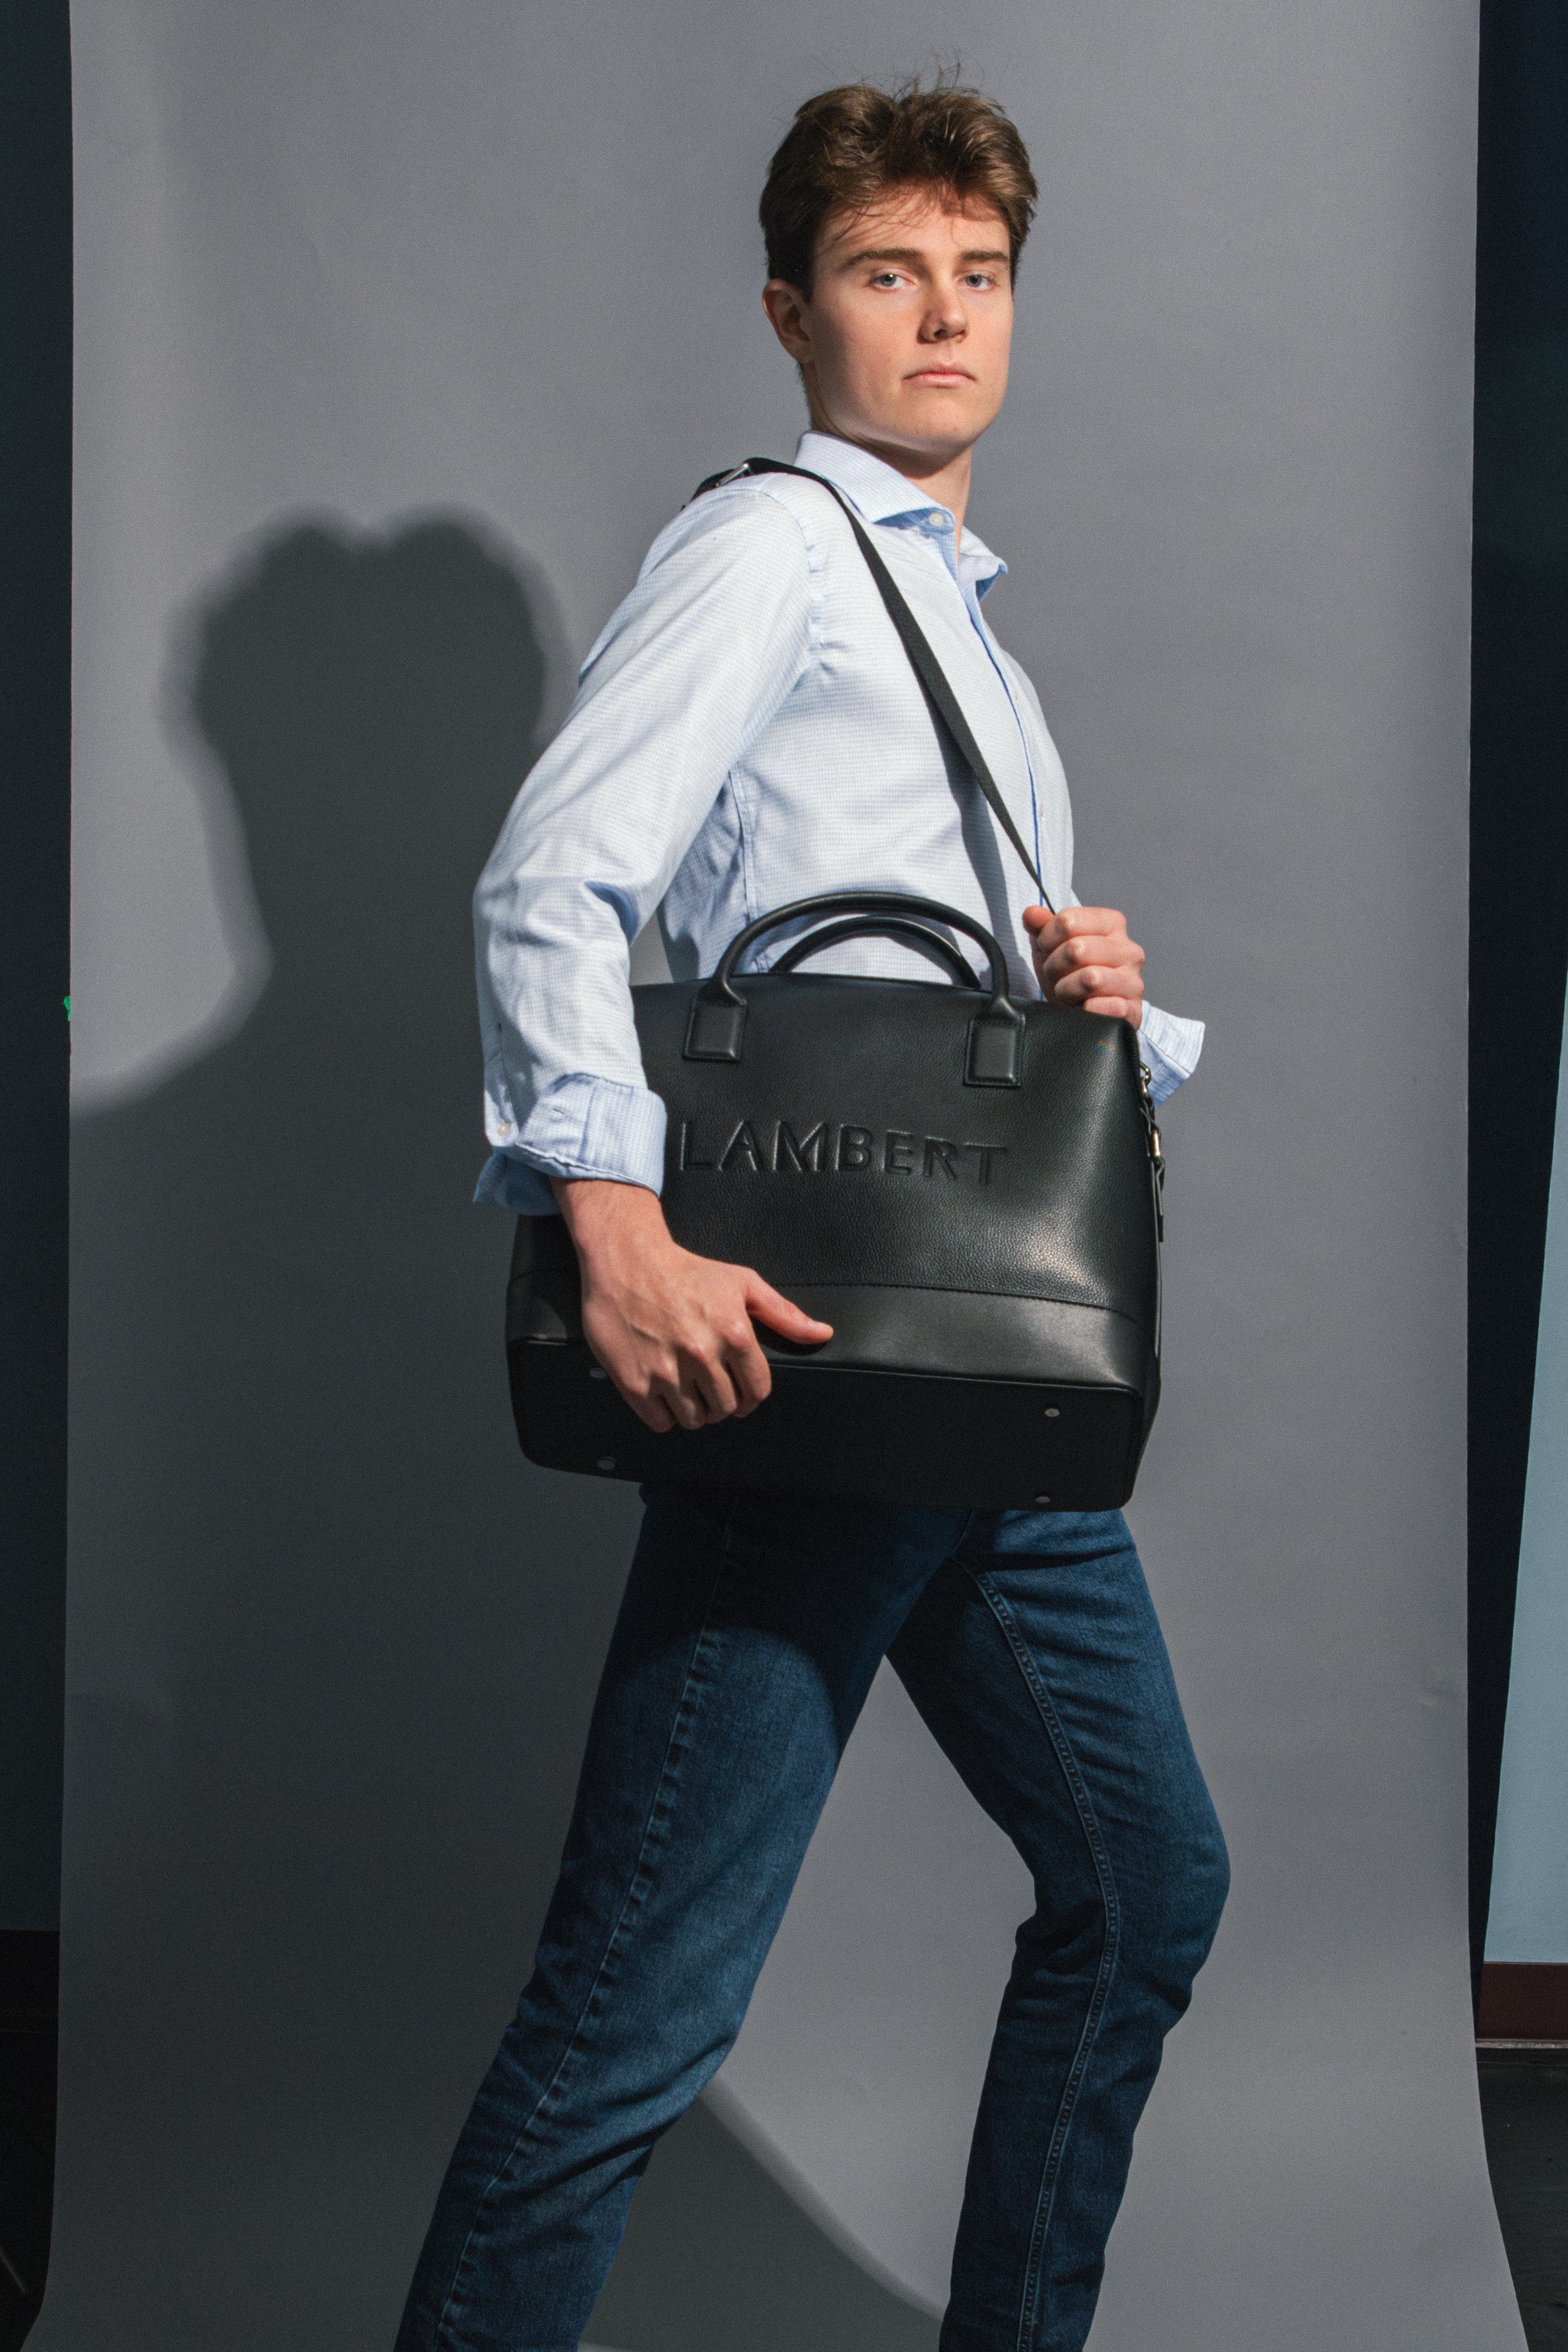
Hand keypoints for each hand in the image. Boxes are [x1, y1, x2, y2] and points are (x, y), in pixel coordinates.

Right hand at [552, 1179, 833, 1432]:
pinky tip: (664, 1391)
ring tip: (687, 1387)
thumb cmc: (686, 1272)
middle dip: (723, 1401)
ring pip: (695, 1420)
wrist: (628, 1262)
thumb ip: (784, 1314)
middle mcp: (703, 1356)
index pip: (758, 1391)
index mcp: (735, 1334)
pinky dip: (664, 1414)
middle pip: (726, 1409)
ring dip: (695, 1410)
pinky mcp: (634, 1383)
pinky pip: (661, 1422)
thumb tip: (821, 1333)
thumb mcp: (743, 1283)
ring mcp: (666, 1372)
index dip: (752, 1394)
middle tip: (710, 1384)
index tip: (742, 1391)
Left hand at [1022, 904, 1145, 1024]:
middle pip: (1077, 949)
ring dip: (1067, 989)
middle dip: (1055, 966)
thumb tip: (1031, 914)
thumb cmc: (1070, 973)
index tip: (1047, 950)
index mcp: (1113, 924)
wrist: (1084, 1011)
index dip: (1047, 939)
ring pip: (1090, 978)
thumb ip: (1041, 926)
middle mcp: (1129, 950)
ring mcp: (1134, 981)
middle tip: (1055, 975)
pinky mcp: (1133, 1010)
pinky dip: (1086, 1010)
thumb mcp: (1052, 945)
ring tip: (1067, 992)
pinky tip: (1083, 1008)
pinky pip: (1105, 1007)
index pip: (1068, 921)